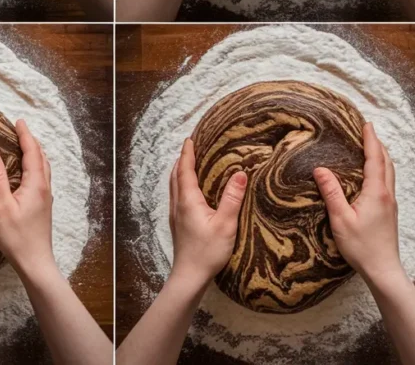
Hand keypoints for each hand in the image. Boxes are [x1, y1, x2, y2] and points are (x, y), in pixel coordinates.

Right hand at [0, 120, 55, 277]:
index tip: (18, 121)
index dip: (25, 135)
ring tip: (23, 147)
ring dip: (34, 154)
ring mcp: (45, 198)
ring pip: (43, 168)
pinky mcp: (43, 207)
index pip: (32, 152)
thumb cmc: (17, 237)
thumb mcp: (1, 206)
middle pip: (41, 157)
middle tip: (19, 130)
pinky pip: (41, 178)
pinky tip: (26, 173)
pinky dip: (35, 166)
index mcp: (36, 184)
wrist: (35, 263)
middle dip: (31, 142)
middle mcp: (44, 188)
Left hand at [168, 138, 246, 287]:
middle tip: (192, 147)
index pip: (185, 170)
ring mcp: (175, 214)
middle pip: (176, 175)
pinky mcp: (178, 223)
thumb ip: (232, 198)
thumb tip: (240, 174)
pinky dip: (181, 184)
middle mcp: (177, 204)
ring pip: (174, 185)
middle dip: (183, 159)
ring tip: (190, 163)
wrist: (190, 275)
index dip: (188, 153)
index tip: (190, 139)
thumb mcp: (226, 224)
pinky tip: (190, 190)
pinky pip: (176, 195)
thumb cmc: (208, 251)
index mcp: (187, 200)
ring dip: (180, 171)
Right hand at [313, 123, 401, 282]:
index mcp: (376, 193)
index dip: (371, 140)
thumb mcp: (340, 219)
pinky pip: (386, 182)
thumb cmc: (361, 246)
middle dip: (377, 144)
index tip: (366, 124)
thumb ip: (331, 193)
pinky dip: (380, 169)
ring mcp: (390, 203)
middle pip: (386, 162)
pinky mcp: (389, 211)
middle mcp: (387, 195)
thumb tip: (320, 169)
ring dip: (380, 156)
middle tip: (366, 131)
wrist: (383, 269)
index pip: (375, 159)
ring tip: (369, 146)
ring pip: (389, 172)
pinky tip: (370, 173)